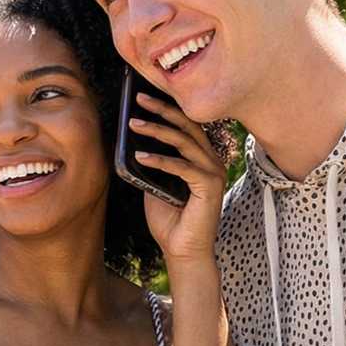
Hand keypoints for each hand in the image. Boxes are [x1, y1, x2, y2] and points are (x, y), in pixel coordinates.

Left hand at [129, 92, 227, 267]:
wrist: (181, 250)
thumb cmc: (169, 218)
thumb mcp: (154, 183)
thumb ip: (151, 161)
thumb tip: (132, 139)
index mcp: (201, 157)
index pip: (186, 125)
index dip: (167, 108)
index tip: (143, 96)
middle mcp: (211, 160)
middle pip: (188, 126)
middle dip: (163, 109)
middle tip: (139, 99)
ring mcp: (214, 172)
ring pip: (185, 142)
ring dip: (157, 130)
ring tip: (134, 124)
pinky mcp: (210, 186)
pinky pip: (183, 167)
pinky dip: (161, 160)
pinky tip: (141, 156)